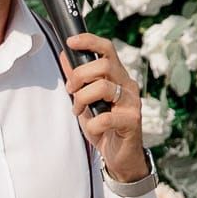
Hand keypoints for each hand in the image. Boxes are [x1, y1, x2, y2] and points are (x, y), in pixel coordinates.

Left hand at [60, 34, 151, 184]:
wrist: (120, 156)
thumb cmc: (105, 127)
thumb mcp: (86, 100)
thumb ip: (77, 79)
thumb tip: (64, 55)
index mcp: (118, 77)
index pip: (107, 49)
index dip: (89, 41)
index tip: (70, 42)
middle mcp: (128, 85)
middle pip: (104, 65)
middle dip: (80, 76)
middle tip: (71, 90)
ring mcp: (132, 103)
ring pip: (104, 87)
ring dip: (83, 99)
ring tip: (79, 110)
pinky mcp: (132, 122)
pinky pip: (106, 117)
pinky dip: (92, 123)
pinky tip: (92, 127)